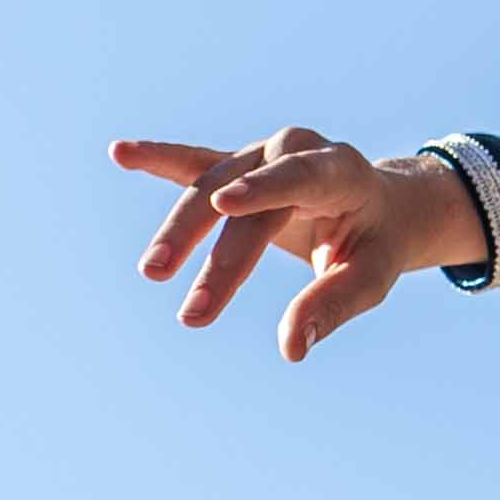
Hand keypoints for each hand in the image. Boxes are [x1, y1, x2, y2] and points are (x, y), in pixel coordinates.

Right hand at [110, 128, 487, 362]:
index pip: (299, 177)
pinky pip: (192, 163)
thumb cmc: (375, 243)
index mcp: (339, 170)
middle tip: (192, 311)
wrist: (378, 205)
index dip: (263, 190)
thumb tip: (291, 349)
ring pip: (209, 187)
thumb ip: (332, 305)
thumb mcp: (371, 276)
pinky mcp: (234, 167)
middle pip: (245, 198)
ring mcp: (260, 155)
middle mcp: (295, 150)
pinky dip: (158, 160)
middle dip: (217, 255)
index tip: (225, 206)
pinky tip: (120, 153)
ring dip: (180, 230)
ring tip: (152, 273)